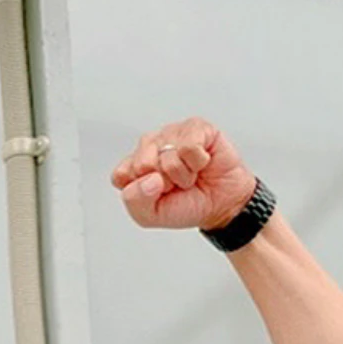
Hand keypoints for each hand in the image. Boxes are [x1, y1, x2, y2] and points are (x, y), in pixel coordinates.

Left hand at [110, 118, 257, 232]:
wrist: (221, 205)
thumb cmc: (187, 205)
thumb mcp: (150, 216)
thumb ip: (135, 200)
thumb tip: (148, 178)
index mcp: (134, 165)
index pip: (121, 174)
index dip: (141, 190)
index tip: (158, 194)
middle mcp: (150, 146)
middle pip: (143, 164)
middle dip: (164, 182)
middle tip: (176, 184)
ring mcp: (172, 134)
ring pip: (167, 155)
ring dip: (183, 174)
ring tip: (190, 174)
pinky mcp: (195, 127)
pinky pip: (189, 146)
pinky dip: (198, 162)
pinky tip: (201, 164)